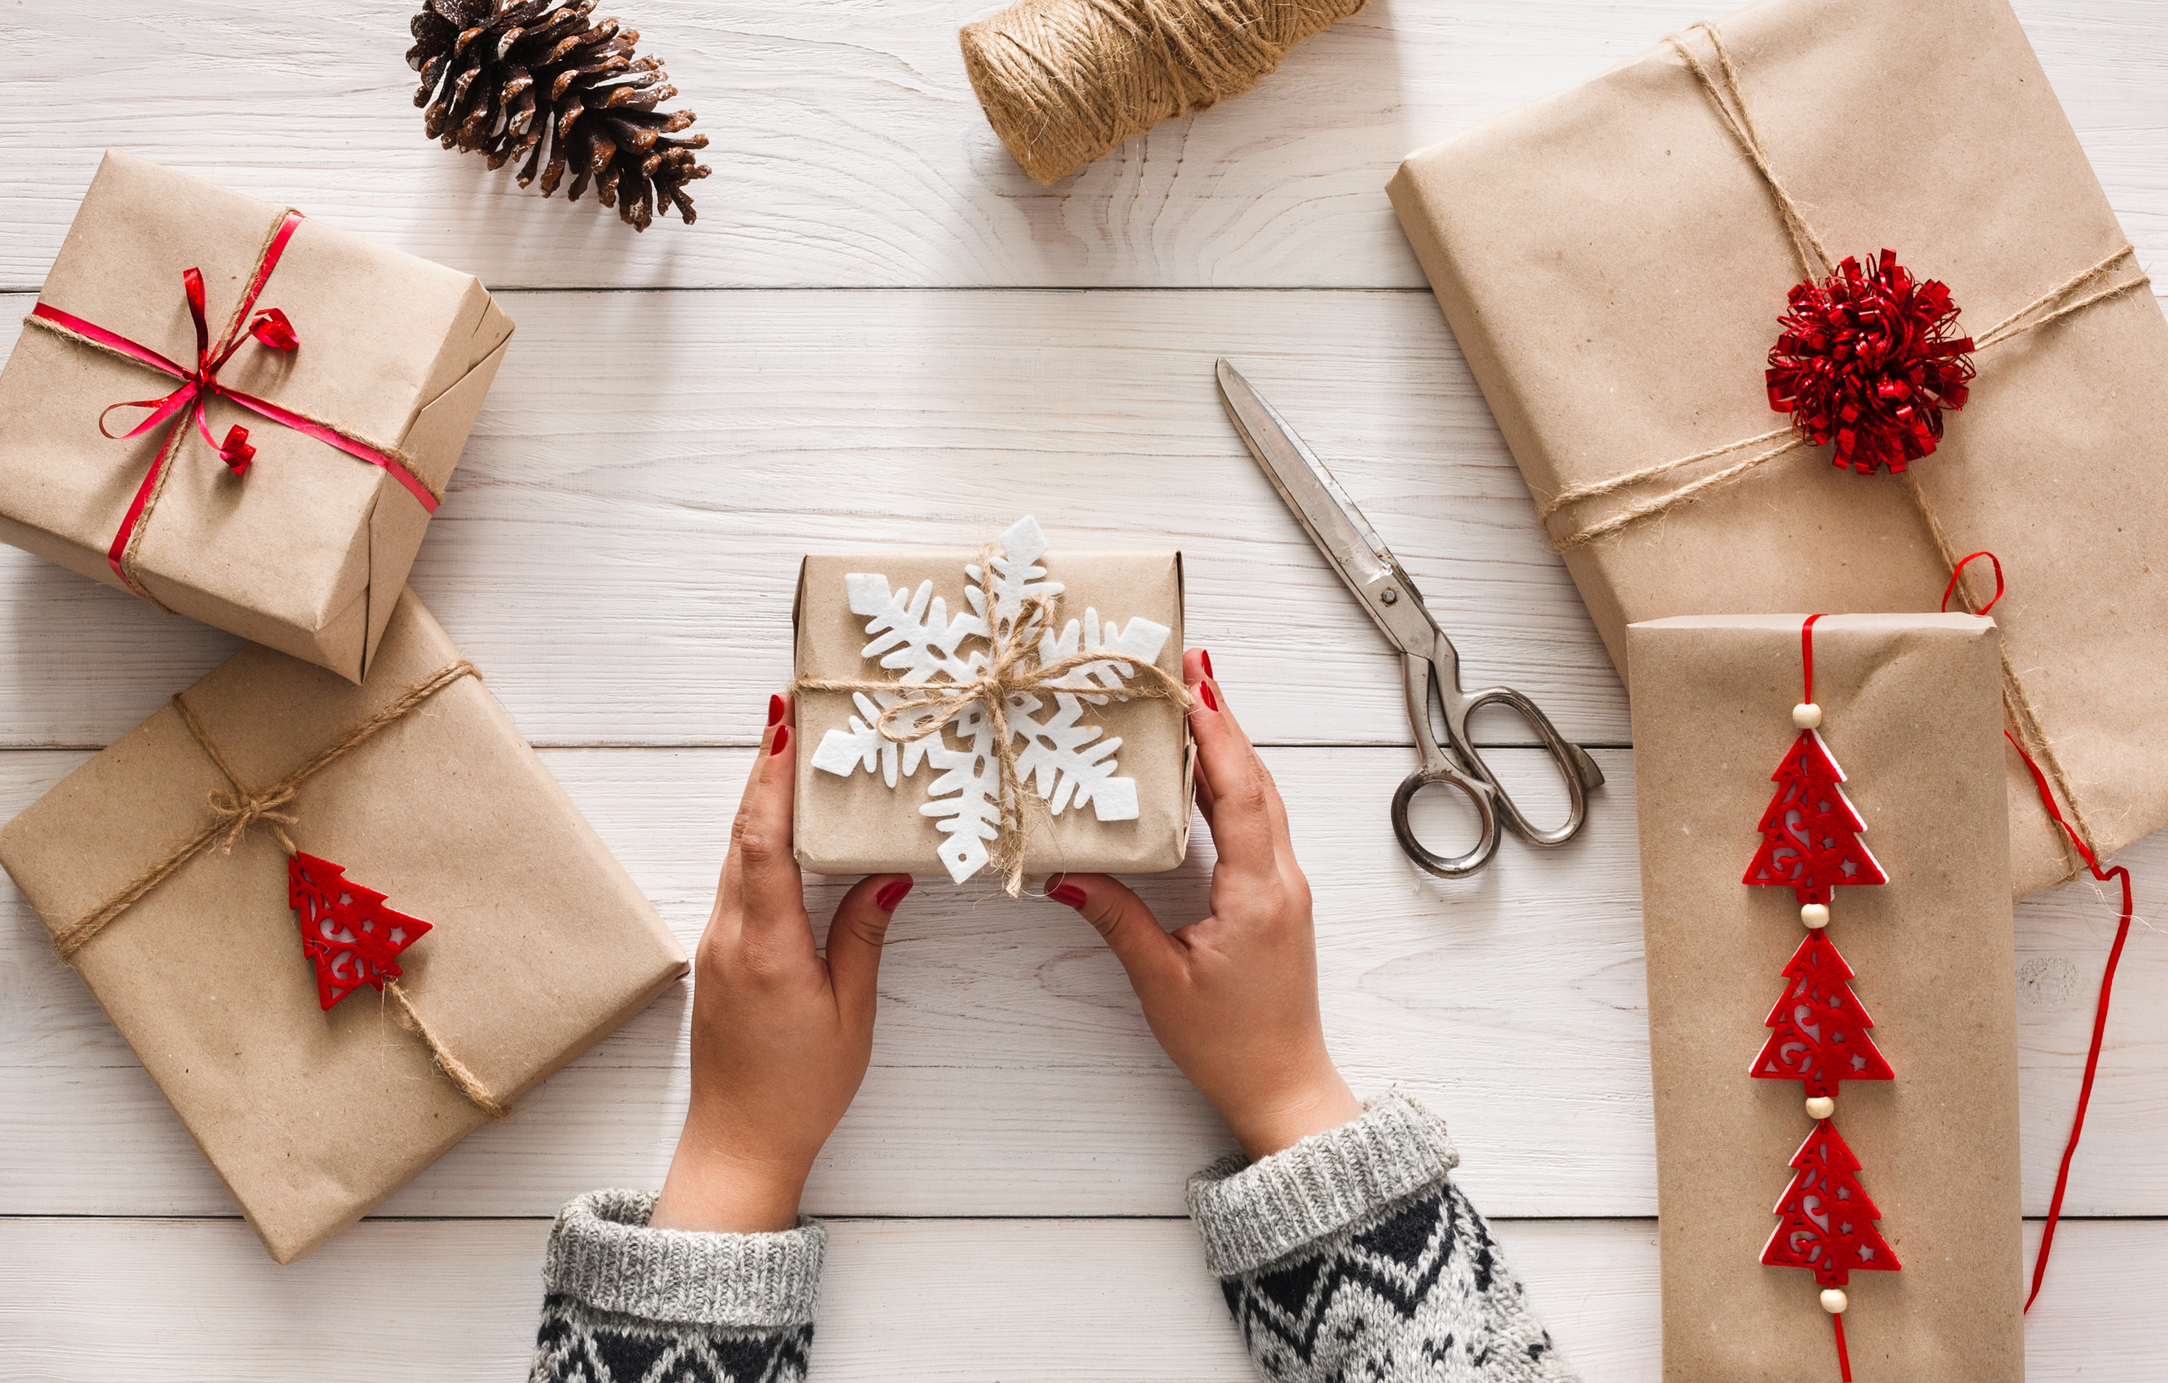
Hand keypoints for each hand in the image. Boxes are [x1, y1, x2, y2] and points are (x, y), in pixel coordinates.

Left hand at [651, 693, 911, 1232]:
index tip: (784, 726)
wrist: (739, 1144)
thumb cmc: (800, 1091)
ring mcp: (716, 945)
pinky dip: (755, 838)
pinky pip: (734, 880)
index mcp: (765, 947)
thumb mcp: (850, 1016)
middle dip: (764, 767)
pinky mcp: (717, 956)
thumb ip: (862, 938)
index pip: (763, 842)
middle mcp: (729, 936)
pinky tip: (779, 822)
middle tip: (788, 709)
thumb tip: (885, 875)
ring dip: (759, 798)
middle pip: (742, 833)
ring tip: (787, 748)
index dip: (772, 779)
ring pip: (734, 853)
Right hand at [1047, 650, 1360, 1160]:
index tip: (1194, 682)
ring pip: (1262, 798)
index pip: (1239, 793)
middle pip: (1256, 780)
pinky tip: (1206, 773)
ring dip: (1230, 747)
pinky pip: (1259, 823)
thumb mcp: (1162, 981)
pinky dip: (1233, 785)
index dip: (1217, 733)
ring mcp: (1285, 886)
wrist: (1283, 1088)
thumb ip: (1116, 921)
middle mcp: (1281, 879)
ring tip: (1193, 700)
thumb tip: (1067, 875)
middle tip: (1189, 667)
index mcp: (1258, 892)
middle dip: (1223, 719)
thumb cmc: (1229, 1045)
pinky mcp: (1277, 898)